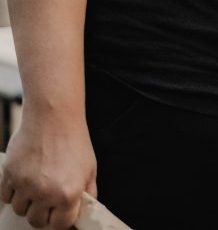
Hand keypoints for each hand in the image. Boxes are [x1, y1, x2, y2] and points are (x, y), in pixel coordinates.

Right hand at [0, 113, 95, 229]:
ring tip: (36, 188)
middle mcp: (46, 193)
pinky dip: (13, 193)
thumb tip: (83, 211)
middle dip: (42, 215)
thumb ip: (87, 193)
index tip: (59, 216)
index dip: (59, 221)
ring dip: (27, 203)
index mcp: (69, 193)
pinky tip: (24, 181)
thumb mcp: (89, 169)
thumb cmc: (74, 142)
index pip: (59, 225)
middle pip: (36, 222)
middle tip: (46, 203)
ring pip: (19, 210)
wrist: (54, 118)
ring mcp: (25, 185)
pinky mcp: (9, 175)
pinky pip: (6, 197)